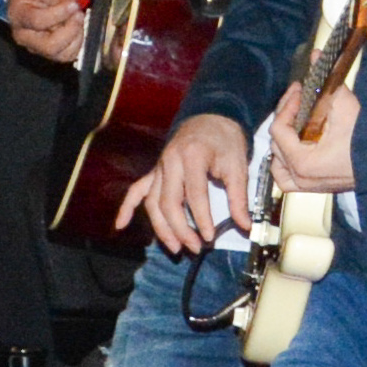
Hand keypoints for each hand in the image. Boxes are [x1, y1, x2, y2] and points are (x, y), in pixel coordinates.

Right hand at [3, 0, 87, 64]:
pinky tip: (78, 26)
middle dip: (71, 30)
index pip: (38, 21)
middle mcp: (24, 37)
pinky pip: (69, 54)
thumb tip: (75, 2)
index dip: (60, 13)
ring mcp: (37, 47)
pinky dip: (79, 41)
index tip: (74, 4)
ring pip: (62, 54)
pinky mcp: (50, 51)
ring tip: (78, 18)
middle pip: (50, 46)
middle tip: (79, 13)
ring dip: (77, 36)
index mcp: (19, 16)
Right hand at [128, 114, 250, 253]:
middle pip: (168, 202)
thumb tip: (245, 226)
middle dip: (180, 229)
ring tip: (175, 247)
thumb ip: (239, 197)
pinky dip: (127, 208)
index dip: (202, 219)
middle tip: (195, 248)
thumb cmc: (226, 141)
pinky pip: (136, 190)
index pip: (195, 195)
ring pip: (152, 201)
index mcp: (192, 157)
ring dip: (161, 227)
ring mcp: (159, 167)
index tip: (209, 238)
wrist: (211, 118)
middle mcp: (170, 162)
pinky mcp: (155, 171)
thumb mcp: (238, 165)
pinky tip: (120, 225)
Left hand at [268, 83, 356, 194]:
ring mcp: (306, 185)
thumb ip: (325, 82)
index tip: (299, 90)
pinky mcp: (315, 188)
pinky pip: (288, 180)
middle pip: (277, 143)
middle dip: (287, 118)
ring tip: (295, 126)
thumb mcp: (344, 106)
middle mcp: (299, 176)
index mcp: (302, 160)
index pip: (279, 129)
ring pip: (278, 164)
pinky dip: (286, 165)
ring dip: (282, 144)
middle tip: (299, 100)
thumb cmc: (365, 136)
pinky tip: (294, 151)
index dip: (287, 105)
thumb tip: (314, 54)